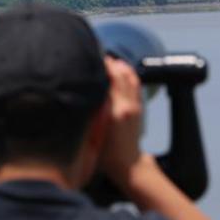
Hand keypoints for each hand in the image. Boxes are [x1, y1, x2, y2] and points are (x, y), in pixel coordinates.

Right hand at [99, 56, 144, 185]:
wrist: (128, 164)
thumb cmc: (105, 154)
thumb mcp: (91, 134)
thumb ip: (89, 113)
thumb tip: (81, 92)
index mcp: (114, 112)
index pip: (109, 80)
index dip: (101, 66)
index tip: (90, 57)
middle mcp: (127, 105)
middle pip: (120, 74)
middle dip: (109, 63)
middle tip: (96, 56)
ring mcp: (135, 106)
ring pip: (130, 77)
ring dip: (119, 65)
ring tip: (107, 59)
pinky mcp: (138, 107)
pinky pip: (135, 83)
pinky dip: (129, 73)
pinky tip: (121, 67)